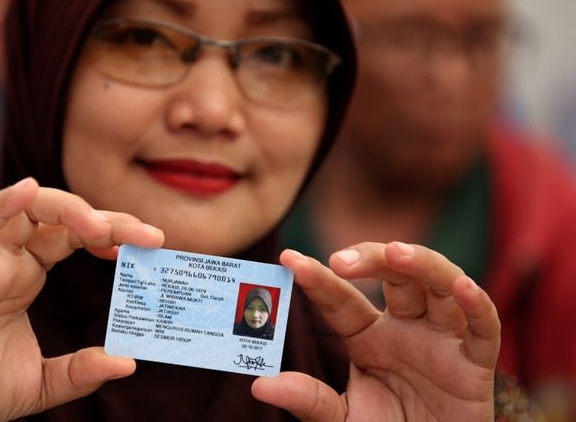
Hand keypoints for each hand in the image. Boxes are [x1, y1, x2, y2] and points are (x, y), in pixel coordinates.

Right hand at [0, 178, 164, 420]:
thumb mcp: (46, 382)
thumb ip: (83, 370)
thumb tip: (127, 363)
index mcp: (29, 277)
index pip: (76, 237)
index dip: (112, 233)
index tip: (150, 244)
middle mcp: (11, 263)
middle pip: (61, 218)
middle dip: (107, 220)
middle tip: (149, 236)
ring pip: (27, 212)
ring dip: (69, 209)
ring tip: (103, 227)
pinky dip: (2, 205)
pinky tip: (28, 191)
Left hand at [252, 242, 499, 420]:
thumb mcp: (342, 419)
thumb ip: (309, 401)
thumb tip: (261, 386)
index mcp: (367, 336)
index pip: (341, 300)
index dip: (317, 279)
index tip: (288, 258)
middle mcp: (404, 327)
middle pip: (393, 276)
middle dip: (370, 259)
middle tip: (340, 259)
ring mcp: (441, 339)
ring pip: (438, 285)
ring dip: (421, 263)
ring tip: (395, 252)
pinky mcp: (476, 361)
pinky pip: (484, 326)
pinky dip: (476, 304)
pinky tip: (461, 287)